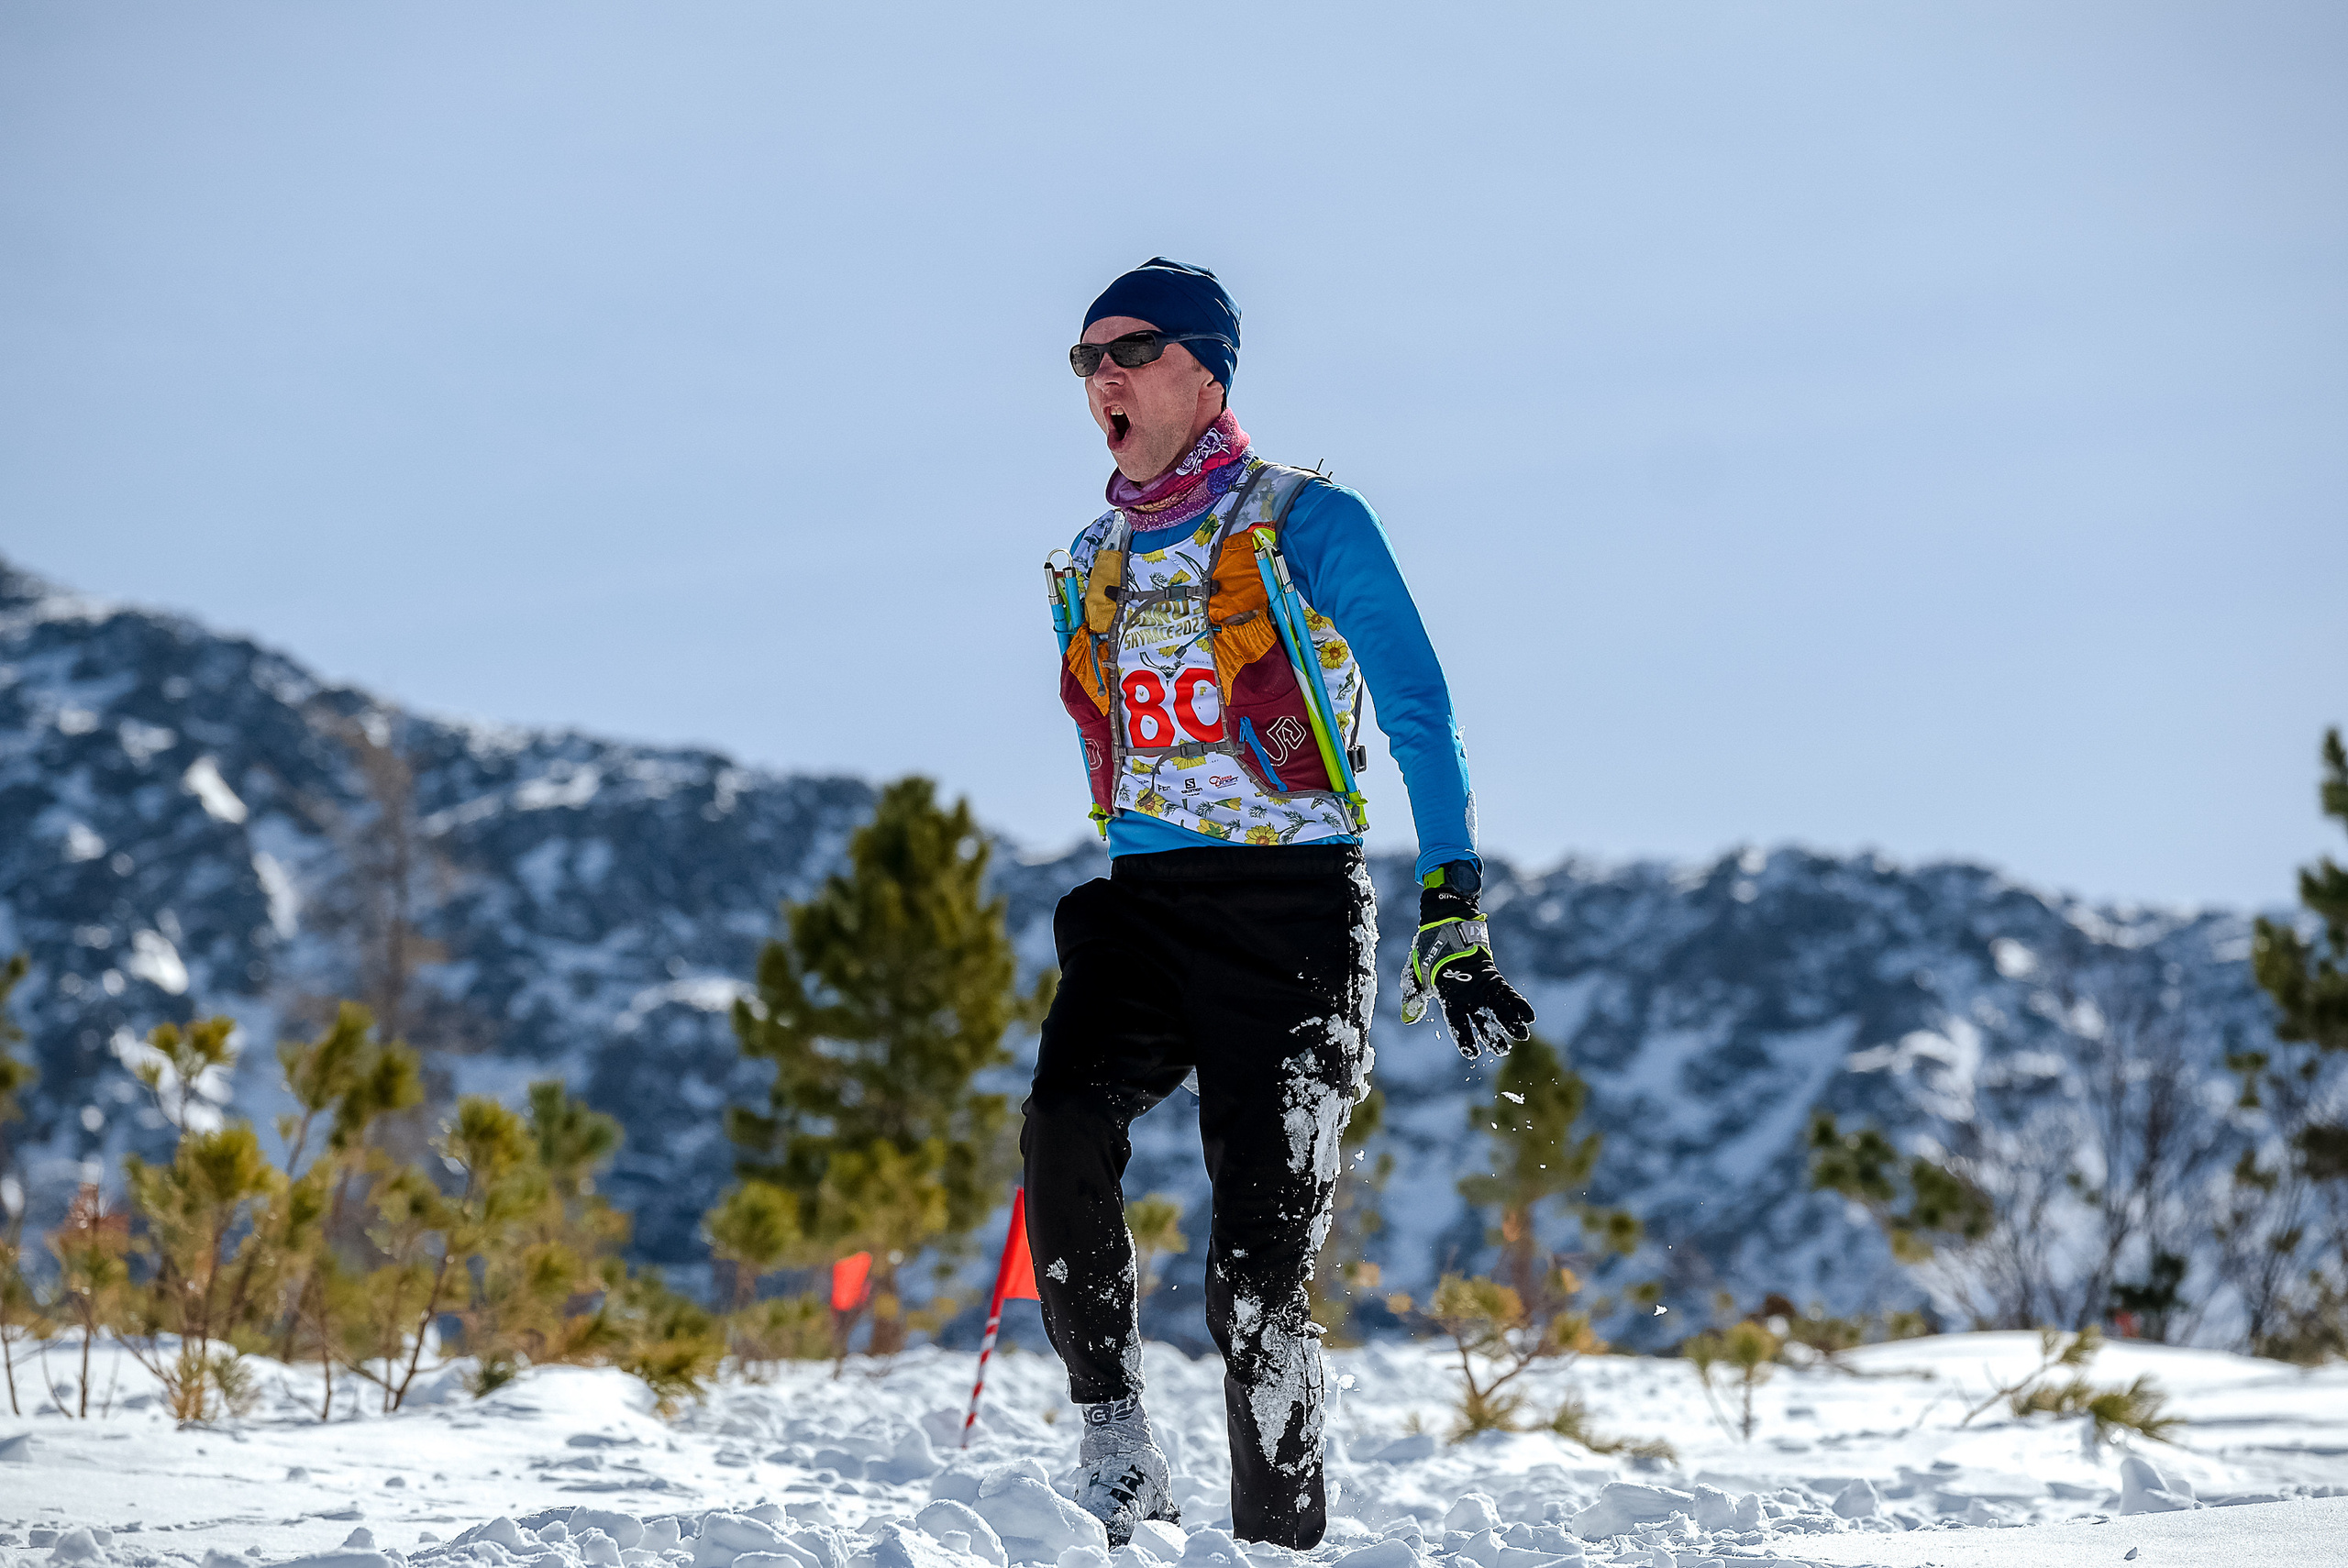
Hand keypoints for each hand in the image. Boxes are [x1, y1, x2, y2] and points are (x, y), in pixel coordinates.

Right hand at [1399, 885, 1535, 1057]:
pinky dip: (1518, 1003)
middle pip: (1482, 1021)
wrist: (1445, 927)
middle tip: (1503, 1050)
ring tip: (1523, 1036)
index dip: (1464, 1038)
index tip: (1473, 1053)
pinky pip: (1508, 993)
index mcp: (1450, 1001)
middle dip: (1493, 1036)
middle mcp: (1468, 998)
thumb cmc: (1428, 953)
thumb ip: (1412, 996)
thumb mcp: (1415, 975)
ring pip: (1498, 1009)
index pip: (1457, 1024)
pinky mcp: (1494, 978)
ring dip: (1511, 1022)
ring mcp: (1482, 988)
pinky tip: (1529, 1016)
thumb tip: (1408, 1019)